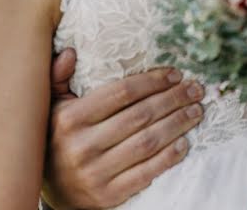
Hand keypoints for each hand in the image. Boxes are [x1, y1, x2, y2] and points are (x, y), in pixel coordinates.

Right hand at [41, 49, 205, 208]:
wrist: (51, 190)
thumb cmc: (57, 139)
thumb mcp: (50, 107)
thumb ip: (57, 78)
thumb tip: (70, 51)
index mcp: (70, 119)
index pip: (122, 93)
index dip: (153, 81)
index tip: (175, 74)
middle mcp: (82, 146)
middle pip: (141, 115)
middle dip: (173, 99)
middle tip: (195, 89)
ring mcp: (95, 173)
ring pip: (148, 142)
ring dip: (177, 124)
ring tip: (196, 111)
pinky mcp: (108, 195)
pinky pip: (146, 173)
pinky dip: (168, 157)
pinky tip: (184, 143)